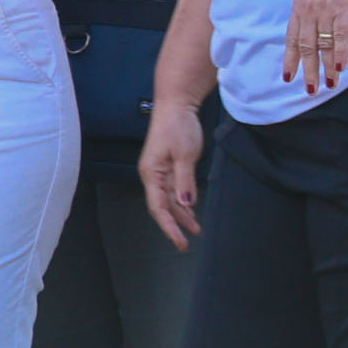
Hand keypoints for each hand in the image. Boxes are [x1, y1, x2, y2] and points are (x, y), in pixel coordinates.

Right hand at [139, 95, 207, 247]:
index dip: (169, 227)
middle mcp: (153, 175)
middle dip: (175, 224)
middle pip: (162, 206)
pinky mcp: (169, 166)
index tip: (181, 242)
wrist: (176, 106)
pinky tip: (192, 209)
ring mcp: (160, 171)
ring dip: (182, 214)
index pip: (158, 207)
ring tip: (196, 228)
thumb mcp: (184, 154)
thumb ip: (185, 180)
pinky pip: (174, 190)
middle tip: (188, 241)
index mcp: (151, 173)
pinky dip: (183, 201)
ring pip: (169, 199)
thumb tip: (186, 204)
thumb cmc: (177, 126)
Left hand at [283, 0, 347, 94]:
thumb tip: (316, 22)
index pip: (291, 37)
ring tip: (328, 86)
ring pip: (323, 45)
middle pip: (305, 46)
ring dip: (326, 68)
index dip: (289, 59)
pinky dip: (341, 54)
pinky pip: (341, 37)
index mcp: (300, 4)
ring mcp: (325, 9)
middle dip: (307, 70)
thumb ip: (314, 5)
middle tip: (308, 90)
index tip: (287, 77)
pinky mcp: (345, 9)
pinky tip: (341, 69)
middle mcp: (308, 9)